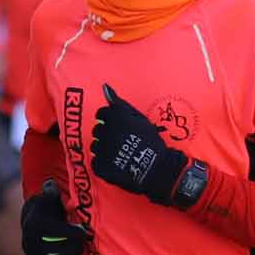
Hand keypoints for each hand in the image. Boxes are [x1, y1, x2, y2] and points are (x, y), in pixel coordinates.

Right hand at [20, 182, 88, 254]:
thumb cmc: (47, 207)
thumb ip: (51, 191)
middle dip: (76, 245)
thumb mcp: (48, 197)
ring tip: (79, 248)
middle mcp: (30, 243)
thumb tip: (50, 184)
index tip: (84, 230)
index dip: (76, 233)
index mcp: (35, 225)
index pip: (60, 233)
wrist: (31, 221)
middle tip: (83, 240)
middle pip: (60, 249)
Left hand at [89, 84, 194, 205]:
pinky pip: (96, 162)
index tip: (118, 127)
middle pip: (97, 130)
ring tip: (120, 155)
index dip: (109, 120)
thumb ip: (119, 103)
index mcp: (116, 117)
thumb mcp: (138, 118)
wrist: (159, 168)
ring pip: (95, 146)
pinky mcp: (100, 166)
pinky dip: (104, 165)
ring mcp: (103, 150)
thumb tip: (104, 86)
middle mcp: (107, 131)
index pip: (101, 114)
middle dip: (106, 135)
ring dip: (104, 150)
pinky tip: (117, 165)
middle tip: (121, 142)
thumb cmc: (150, 141)